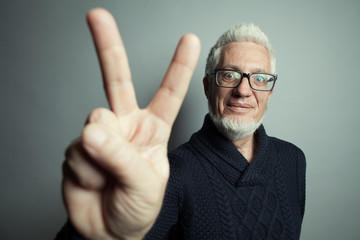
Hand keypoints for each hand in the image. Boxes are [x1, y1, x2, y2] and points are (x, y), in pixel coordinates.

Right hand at [62, 8, 199, 239]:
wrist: (111, 230)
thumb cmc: (137, 206)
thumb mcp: (145, 184)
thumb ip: (122, 157)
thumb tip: (91, 130)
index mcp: (152, 129)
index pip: (168, 93)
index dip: (179, 66)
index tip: (190, 39)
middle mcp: (126, 124)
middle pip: (116, 79)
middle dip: (107, 46)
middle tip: (97, 15)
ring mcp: (101, 134)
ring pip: (95, 125)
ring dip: (101, 156)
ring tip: (108, 178)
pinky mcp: (77, 149)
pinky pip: (77, 153)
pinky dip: (86, 173)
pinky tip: (93, 183)